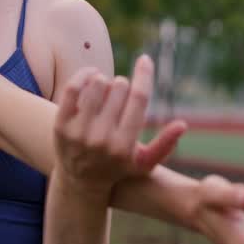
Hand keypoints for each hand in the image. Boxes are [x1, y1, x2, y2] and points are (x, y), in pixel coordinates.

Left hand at [53, 56, 186, 191]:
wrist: (80, 183)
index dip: (143, 75)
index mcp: (124, 146)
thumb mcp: (145, 163)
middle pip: (118, 89)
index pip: (138, 100)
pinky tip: (91, 75)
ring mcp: (78, 132)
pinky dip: (84, 75)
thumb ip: (165, 145)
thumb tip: (183, 124)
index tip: (145, 60)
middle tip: (121, 93)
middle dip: (123, 85)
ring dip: (104, 80)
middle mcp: (100, 139)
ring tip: (106, 88)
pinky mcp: (60, 125)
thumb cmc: (118, 168)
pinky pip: (72, 88)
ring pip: (97, 85)